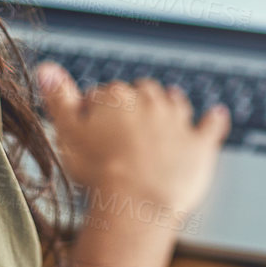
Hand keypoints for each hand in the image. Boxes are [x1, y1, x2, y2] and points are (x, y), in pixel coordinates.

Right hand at [34, 62, 229, 224]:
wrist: (135, 200)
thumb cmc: (97, 169)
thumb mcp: (67, 131)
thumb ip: (58, 97)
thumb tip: (47, 66)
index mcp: (117, 97)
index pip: (104, 95)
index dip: (95, 111)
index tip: (90, 128)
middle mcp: (149, 102)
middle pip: (140, 94)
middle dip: (133, 105)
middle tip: (125, 127)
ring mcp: (177, 122)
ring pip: (173, 103)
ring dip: (168, 104)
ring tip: (165, 106)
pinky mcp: (199, 145)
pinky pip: (210, 127)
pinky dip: (214, 121)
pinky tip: (218, 115)